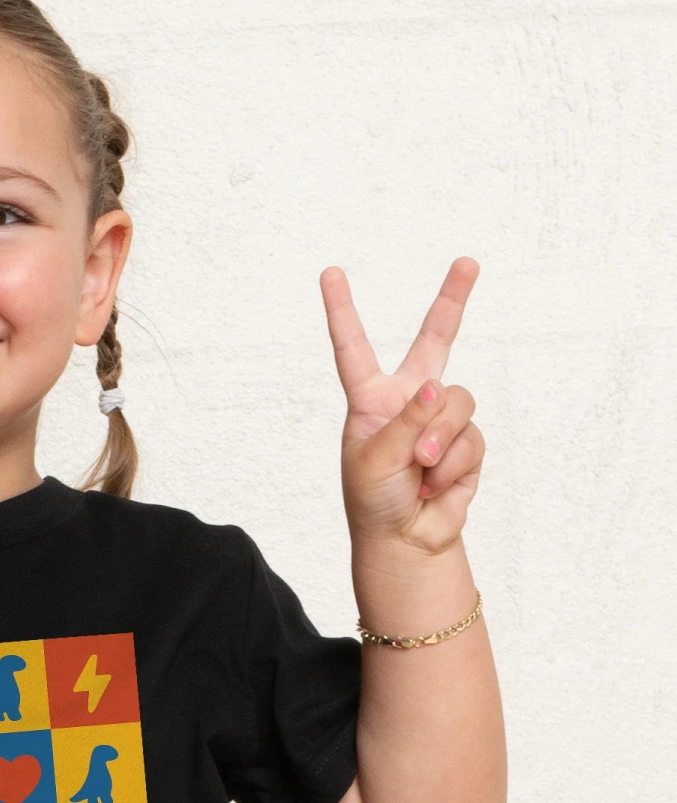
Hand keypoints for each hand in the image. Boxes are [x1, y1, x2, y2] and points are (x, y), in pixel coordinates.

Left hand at [321, 257, 484, 554]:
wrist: (404, 540)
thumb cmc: (374, 501)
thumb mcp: (375, 460)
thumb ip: (406, 421)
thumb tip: (438, 387)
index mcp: (370, 400)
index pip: (353, 348)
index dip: (342, 311)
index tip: (330, 273)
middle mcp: (408, 401)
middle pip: (435, 340)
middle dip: (453, 301)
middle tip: (467, 262)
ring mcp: (440, 419)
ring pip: (459, 401)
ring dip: (440, 440)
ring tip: (420, 469)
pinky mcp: (466, 442)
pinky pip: (472, 438)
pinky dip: (453, 465)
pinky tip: (433, 486)